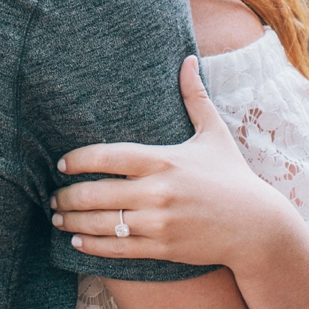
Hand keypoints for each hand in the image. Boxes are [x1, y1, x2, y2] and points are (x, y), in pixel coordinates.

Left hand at [50, 56, 284, 268]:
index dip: (79, 159)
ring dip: (73, 222)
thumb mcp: (214, 133)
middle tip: (51, 196)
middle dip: (67, 196)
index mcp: (163, 159)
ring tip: (57, 218)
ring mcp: (158, 223)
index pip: (108, 156)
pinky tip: (76, 242)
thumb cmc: (232, 176)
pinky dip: (93, 247)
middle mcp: (156, 191)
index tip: (61, 163)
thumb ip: (195, 97)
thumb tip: (188, 59)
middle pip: (96, 193)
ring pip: (103, 224)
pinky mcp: (162, 248)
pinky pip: (118, 250)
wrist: (257, 227)